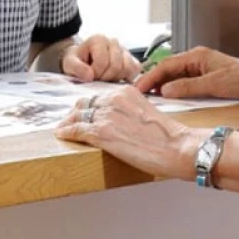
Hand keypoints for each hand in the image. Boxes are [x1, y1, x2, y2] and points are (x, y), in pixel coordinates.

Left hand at [55, 87, 198, 179]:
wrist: (176, 147)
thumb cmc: (168, 136)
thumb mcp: (147, 113)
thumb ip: (130, 111)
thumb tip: (121, 122)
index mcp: (126, 92)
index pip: (99, 96)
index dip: (89, 106)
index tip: (84, 112)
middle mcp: (114, 99)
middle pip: (85, 104)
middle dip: (76, 113)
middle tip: (70, 121)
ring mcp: (106, 115)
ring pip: (78, 115)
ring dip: (68, 122)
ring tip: (63, 129)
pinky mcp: (102, 133)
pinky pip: (76, 130)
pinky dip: (67, 132)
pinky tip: (62, 135)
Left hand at [61, 35, 141, 82]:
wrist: (84, 62)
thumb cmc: (77, 62)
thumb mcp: (70, 64)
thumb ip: (76, 68)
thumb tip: (89, 75)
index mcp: (99, 39)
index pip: (102, 62)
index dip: (95, 73)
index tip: (88, 76)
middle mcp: (113, 41)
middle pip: (116, 66)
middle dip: (105, 77)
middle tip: (97, 79)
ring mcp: (124, 50)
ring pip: (127, 68)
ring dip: (116, 78)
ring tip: (105, 78)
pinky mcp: (132, 59)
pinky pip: (135, 70)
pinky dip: (127, 77)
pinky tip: (116, 79)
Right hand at [134, 46, 238, 99]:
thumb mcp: (212, 85)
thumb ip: (187, 87)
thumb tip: (165, 90)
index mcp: (196, 56)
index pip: (166, 65)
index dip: (150, 77)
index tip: (138, 88)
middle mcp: (197, 59)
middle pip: (168, 69)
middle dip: (152, 80)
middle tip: (138, 93)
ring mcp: (201, 68)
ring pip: (175, 75)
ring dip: (162, 85)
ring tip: (148, 97)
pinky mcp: (206, 77)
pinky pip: (183, 81)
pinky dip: (173, 88)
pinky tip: (168, 97)